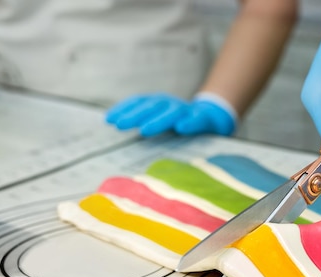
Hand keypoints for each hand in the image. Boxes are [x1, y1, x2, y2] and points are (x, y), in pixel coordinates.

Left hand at [105, 93, 235, 136]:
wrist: (212, 119)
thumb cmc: (180, 123)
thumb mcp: (160, 121)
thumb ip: (143, 123)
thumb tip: (115, 127)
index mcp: (159, 104)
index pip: (139, 102)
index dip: (124, 109)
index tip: (109, 119)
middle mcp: (171, 104)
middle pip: (152, 106)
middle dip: (135, 115)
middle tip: (119, 125)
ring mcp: (187, 111)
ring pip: (172, 112)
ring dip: (158, 120)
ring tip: (145, 130)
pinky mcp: (203, 119)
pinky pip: (196, 120)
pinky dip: (189, 122)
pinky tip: (181, 128)